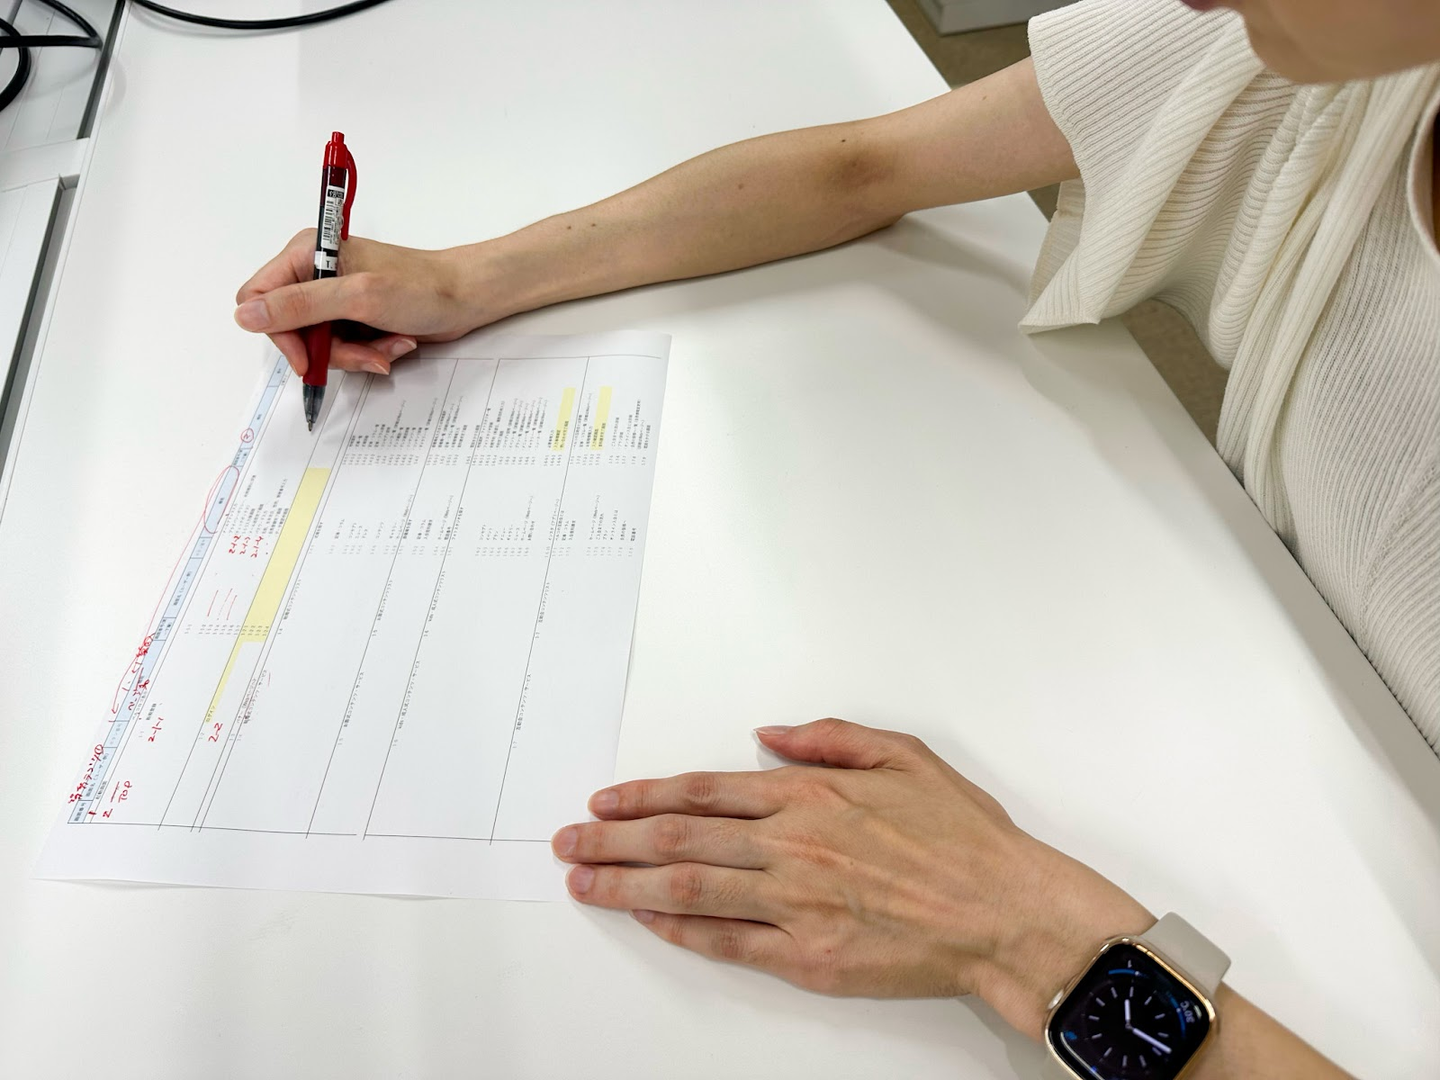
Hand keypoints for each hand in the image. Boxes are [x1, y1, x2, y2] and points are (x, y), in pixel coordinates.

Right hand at [233, 231, 497, 376]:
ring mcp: (334, 297)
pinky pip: (342, 348)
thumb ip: (301, 305)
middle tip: (365, 353)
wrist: (466, 297)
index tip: (310, 356)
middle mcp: (314, 273)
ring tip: (388, 345)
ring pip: (317, 345)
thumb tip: (247, 314)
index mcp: (306, 254)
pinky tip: (393, 343)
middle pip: (289, 329)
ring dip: (354, 354)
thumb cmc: (421, 288)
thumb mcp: (358, 297)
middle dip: (328, 350)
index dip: (281, 333)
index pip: (260, 299)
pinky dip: (367, 353)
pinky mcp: (352, 316)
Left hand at [552, 718, 1151, 1038]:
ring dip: (626, 886)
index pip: (704, 791)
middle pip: (679, 839)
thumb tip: (770, 735)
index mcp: (810, 796)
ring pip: (688, 890)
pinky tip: (648, 923)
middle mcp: (790, 846)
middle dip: (612, 841)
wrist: (1005, 912)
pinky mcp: (805, 957)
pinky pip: (727, 942)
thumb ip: (830, 738)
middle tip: (567, 844)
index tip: (605, 802)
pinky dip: (680, 932)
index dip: (645, 796)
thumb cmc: (964, 837)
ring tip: (582, 883)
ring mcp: (793, 904)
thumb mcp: (906, 755)